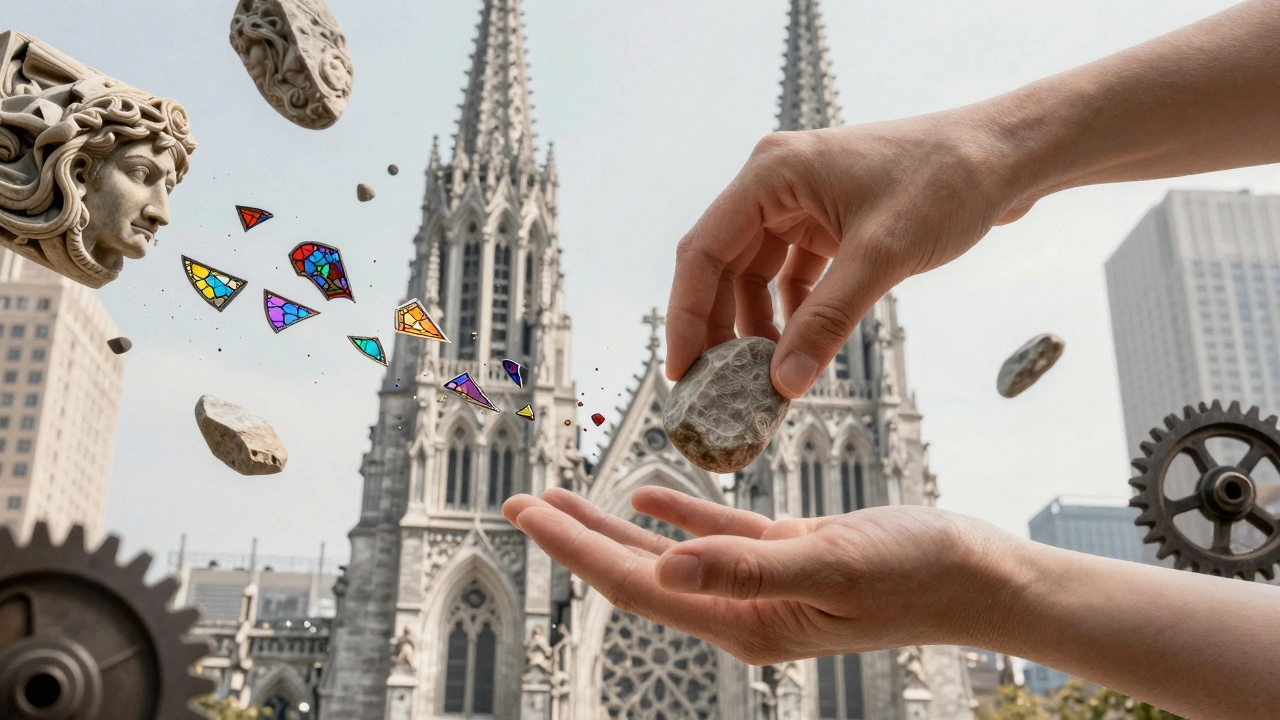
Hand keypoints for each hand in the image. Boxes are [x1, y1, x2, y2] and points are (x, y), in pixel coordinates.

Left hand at [502, 486, 1024, 663]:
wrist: (979, 577)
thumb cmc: (917, 575)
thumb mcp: (831, 566)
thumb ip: (748, 568)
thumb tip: (665, 570)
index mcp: (741, 620)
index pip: (637, 583)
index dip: (576, 549)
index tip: (526, 513)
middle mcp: (741, 608)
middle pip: (637, 569)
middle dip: (575, 537)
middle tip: (518, 501)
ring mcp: (762, 583)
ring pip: (669, 550)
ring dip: (613, 524)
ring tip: (562, 498)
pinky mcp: (786, 556)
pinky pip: (715, 534)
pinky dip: (676, 513)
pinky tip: (645, 495)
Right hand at [666, 109, 1034, 397]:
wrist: (1006, 155)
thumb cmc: (947, 181)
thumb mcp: (881, 257)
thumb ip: (826, 321)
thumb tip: (783, 386)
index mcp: (771, 174)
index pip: (703, 251)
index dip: (686, 315)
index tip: (683, 373)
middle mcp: (775, 184)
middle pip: (722, 266)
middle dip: (719, 329)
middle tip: (717, 390)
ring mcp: (800, 203)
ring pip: (754, 276)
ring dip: (757, 327)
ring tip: (760, 381)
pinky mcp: (827, 222)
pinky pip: (790, 276)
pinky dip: (792, 315)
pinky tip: (798, 352)